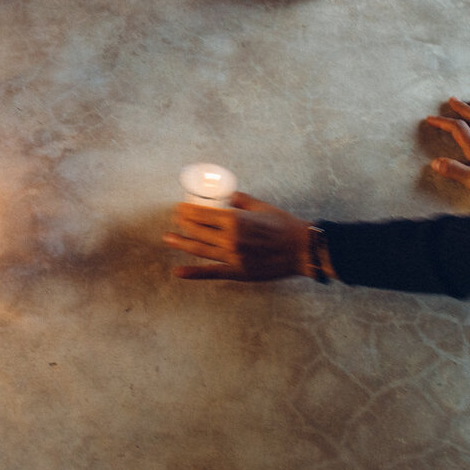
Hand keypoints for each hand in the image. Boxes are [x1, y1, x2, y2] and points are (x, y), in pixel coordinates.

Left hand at [162, 192, 310, 280]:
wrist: (302, 250)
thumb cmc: (284, 226)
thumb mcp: (261, 206)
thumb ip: (240, 200)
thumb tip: (226, 196)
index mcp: (235, 220)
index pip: (202, 214)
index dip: (187, 211)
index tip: (180, 208)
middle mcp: (231, 239)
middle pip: (198, 230)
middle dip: (183, 223)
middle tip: (176, 218)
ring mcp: (233, 257)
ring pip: (200, 249)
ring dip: (181, 243)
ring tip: (168, 238)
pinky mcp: (238, 272)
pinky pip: (211, 272)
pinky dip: (193, 273)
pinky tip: (178, 272)